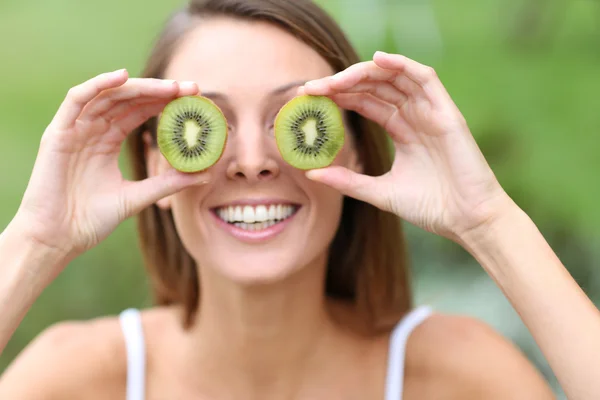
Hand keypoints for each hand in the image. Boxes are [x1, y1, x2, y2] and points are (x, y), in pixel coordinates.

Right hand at [14, 69, 209, 260]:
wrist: (58, 238)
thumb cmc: (92, 220)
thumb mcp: (138, 197)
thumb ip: (168, 183)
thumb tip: (205, 173)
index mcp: (108, 141)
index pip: (139, 111)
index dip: (165, 102)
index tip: (194, 100)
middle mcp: (92, 130)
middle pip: (128, 99)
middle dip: (160, 91)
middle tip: (191, 89)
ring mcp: (75, 129)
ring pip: (108, 95)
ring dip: (140, 86)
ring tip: (170, 86)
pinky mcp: (58, 132)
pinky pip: (77, 99)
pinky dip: (98, 84)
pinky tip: (122, 76)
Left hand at [300, 51, 511, 240]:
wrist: (466, 221)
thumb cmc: (430, 207)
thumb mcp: (379, 192)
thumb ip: (348, 181)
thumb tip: (312, 173)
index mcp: (401, 130)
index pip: (366, 102)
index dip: (339, 96)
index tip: (310, 98)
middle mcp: (415, 116)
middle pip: (375, 87)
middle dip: (343, 83)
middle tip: (313, 88)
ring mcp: (431, 112)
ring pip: (395, 78)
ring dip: (364, 73)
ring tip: (336, 79)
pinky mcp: (447, 113)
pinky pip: (425, 79)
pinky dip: (403, 65)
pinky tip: (378, 60)